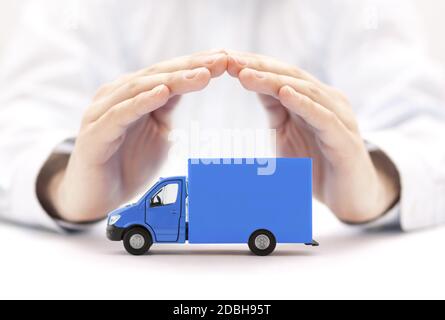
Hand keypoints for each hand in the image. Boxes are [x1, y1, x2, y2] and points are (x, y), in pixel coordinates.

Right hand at [40, 50, 227, 222]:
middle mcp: (116, 96)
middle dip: (190, 67)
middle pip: (156, 75)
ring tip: (201, 74)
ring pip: (139, 89)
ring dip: (172, 80)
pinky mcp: (95, 134)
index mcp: (132, 94)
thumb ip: (168, 107)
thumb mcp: (158, 131)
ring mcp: (102, 113)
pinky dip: (141, 102)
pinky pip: (120, 114)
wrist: (98, 198)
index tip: (224, 59)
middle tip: (221, 60)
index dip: (196, 64)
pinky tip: (162, 93)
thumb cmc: (129, 163)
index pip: (167, 73)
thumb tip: (192, 83)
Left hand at [227, 51, 399, 222]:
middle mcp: (328, 101)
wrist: (349, 198)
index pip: (281, 74)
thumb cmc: (316, 164)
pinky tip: (285, 94)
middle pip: (291, 76)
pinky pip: (324, 118)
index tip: (225, 59)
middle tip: (229, 61)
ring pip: (306, 92)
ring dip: (274, 81)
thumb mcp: (287, 133)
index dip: (254, 65)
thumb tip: (252, 85)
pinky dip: (304, 104)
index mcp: (313, 99)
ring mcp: (339, 118)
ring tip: (246, 74)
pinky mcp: (345, 140)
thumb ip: (275, 110)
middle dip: (258, 67)